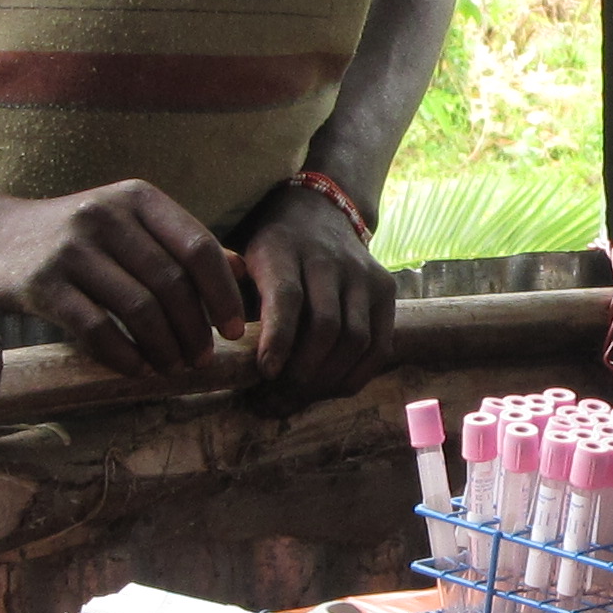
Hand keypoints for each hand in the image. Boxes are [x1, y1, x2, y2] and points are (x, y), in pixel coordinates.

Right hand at [0, 182, 247, 380]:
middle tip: (201, 358)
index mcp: (136, 198)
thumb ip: (180, 243)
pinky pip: (96, 329)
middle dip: (194, 329)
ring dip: (164, 347)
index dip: (222, 294)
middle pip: (172, 283)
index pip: (197, 246)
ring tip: (172, 367)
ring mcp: (70, 248)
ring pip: (139, 308)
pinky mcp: (42, 283)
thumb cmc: (76, 236)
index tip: (233, 330)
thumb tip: (243, 271)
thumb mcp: (129, 224)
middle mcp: (104, 215)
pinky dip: (124, 355)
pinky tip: (137, 368)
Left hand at [237, 179, 397, 406]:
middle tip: (274, 400)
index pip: (287, 297)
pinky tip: (330, 388)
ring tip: (299, 398)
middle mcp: (328, 259)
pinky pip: (379, 345)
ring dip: (327, 380)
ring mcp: (363, 274)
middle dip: (301, 373)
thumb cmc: (271, 251)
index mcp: (282, 248)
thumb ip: (234, 302)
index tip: (265, 373)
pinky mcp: (386, 289)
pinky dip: (356, 375)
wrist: (318, 212)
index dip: (278, 339)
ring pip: (355, 339)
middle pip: (325, 326)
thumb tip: (226, 364)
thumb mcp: (243, 261)